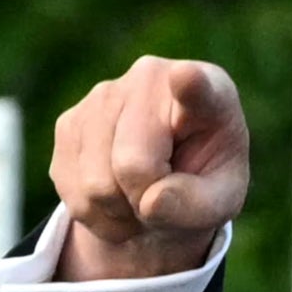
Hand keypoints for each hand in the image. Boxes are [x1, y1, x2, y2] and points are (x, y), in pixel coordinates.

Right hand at [46, 55, 254, 282]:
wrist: (166, 174)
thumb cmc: (204, 181)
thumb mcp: (222, 202)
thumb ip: (199, 205)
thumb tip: (150, 202)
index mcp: (208, 91)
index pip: (195, 84)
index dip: (190, 83)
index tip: (188, 77)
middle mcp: (150, 79)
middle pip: (132, 166)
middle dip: (144, 202)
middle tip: (163, 196)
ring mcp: (103, 95)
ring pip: (96, 185)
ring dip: (119, 213)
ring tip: (141, 196)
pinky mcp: (70, 121)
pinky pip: (74, 193)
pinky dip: (96, 214)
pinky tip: (117, 197)